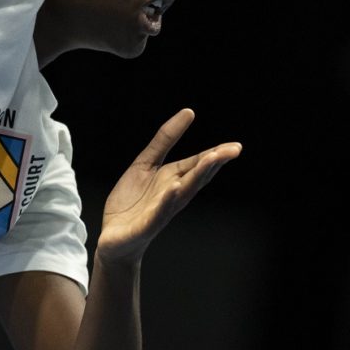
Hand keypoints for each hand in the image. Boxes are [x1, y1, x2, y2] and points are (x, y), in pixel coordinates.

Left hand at [96, 109, 241, 264]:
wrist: (114, 238)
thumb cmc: (133, 202)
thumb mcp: (145, 163)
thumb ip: (165, 140)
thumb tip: (189, 112)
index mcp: (174, 179)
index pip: (198, 164)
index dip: (216, 155)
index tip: (235, 147)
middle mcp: (173, 195)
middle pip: (196, 177)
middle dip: (213, 163)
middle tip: (232, 151)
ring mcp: (161, 211)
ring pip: (182, 192)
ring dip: (196, 177)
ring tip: (210, 160)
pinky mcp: (145, 225)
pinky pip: (158, 212)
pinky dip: (166, 201)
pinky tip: (173, 189)